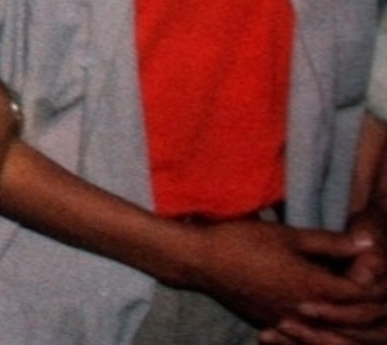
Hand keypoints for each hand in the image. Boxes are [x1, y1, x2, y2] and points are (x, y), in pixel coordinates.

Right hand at [188, 218, 386, 336]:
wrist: (199, 261)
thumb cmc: (242, 241)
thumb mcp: (288, 235)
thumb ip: (330, 242)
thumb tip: (367, 242)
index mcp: (314, 288)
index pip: (359, 291)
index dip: (367, 274)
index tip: (362, 257)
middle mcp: (307, 311)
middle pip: (349, 314)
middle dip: (358, 295)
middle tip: (354, 272)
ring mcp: (289, 321)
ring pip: (328, 327)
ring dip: (339, 313)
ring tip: (333, 291)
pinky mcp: (272, 323)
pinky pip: (305, 332)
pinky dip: (316, 322)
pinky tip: (309, 308)